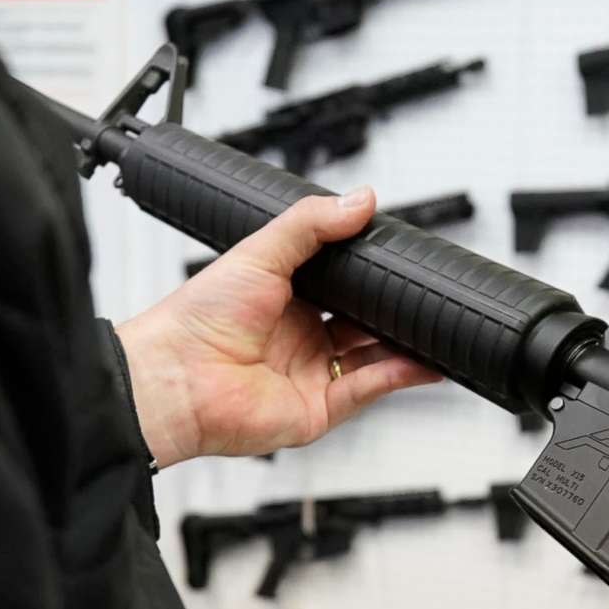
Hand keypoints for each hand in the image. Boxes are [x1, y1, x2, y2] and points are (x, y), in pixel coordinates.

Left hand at [114, 186, 440, 466]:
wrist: (176, 376)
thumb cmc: (197, 318)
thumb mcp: (260, 251)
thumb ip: (312, 223)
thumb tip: (360, 199)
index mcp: (284, 299)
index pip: (341, 284)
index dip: (369, 275)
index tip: (398, 260)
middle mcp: (299, 338)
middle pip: (363, 323)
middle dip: (393, 311)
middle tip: (420, 292)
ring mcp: (310, 374)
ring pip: (373, 358)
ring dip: (405, 344)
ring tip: (432, 325)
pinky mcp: (318, 409)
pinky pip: (368, 389)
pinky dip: (399, 375)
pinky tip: (421, 360)